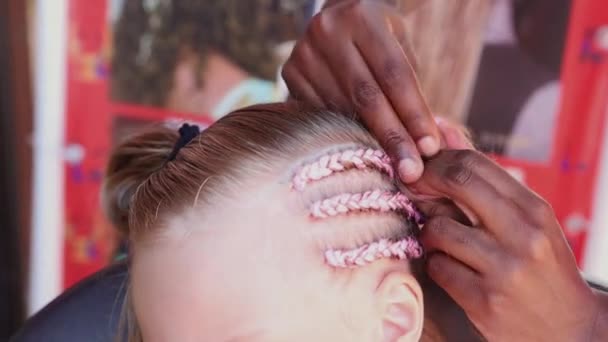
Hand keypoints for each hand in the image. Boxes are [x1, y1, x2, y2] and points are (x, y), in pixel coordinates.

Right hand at [282, 0, 440, 182]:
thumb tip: (425, 144)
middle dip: (392, 136)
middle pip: (365, 96)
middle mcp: (326, 31)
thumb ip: (411, 87)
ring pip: (341, 110)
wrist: (338, 19)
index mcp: (360, 15)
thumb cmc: (380, 38)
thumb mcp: (401, 45)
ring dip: (368, 141)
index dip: (413, 113)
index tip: (429, 147)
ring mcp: (303, 53)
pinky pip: (320, 115)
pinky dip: (342, 135)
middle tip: (411, 170)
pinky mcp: (289, 73)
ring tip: (390, 165)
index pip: (393, 73)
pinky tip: (359, 150)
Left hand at [414, 150, 601, 340]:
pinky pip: (438, 267)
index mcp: (534, 210)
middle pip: (457, 181)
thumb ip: (485, 183)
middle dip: (424, 181)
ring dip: (430, 234)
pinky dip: (437, 266)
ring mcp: (505, 269)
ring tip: (440, 242)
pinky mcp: (485, 301)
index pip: (475, 162)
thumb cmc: (541, 268)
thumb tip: (445, 132)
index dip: (437, 162)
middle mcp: (524, 234)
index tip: (421, 170)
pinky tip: (450, 271)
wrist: (570, 332)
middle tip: (413, 191)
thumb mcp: (526, 223)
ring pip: (439, 228)